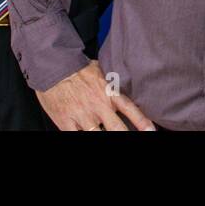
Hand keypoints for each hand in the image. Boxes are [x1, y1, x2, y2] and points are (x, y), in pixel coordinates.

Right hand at [35, 60, 154, 130]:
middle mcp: (98, 106)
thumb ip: (111, 85)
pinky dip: (83, 137)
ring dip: (103, 136)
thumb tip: (122, 88)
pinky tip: (85, 134)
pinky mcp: (67, 123)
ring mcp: (83, 116)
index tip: (151, 132)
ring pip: (98, 136)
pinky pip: (77, 137)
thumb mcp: (100, 72)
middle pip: (117, 129)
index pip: (130, 109)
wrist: (53, 67)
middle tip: (129, 139)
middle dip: (124, 135)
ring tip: (102, 133)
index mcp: (108, 93)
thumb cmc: (76, 69)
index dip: (142, 122)